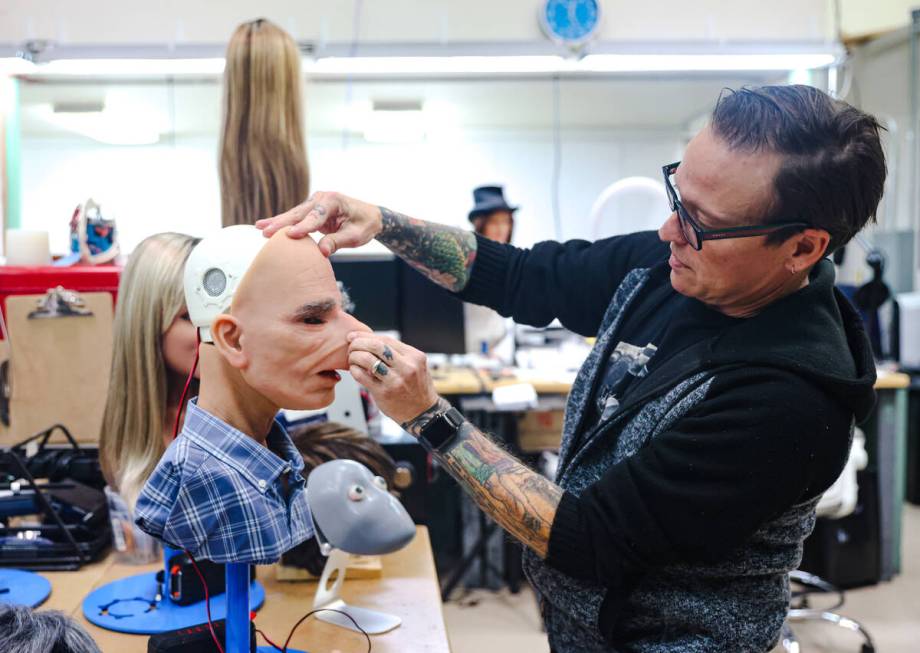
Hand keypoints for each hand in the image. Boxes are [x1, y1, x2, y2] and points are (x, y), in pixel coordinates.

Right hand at [255, 191, 381, 255]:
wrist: (369, 217)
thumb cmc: (364, 225)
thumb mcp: (355, 236)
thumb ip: (338, 242)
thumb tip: (322, 251)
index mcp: (334, 201)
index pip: (316, 216)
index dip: (304, 226)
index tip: (291, 235)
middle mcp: (322, 198)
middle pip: (299, 213)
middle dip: (282, 222)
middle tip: (265, 231)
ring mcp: (315, 203)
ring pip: (293, 214)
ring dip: (277, 222)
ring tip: (259, 228)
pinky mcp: (310, 210)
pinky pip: (294, 218)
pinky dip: (280, 222)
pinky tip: (264, 226)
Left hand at [346, 333, 440, 424]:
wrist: (423, 413)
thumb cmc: (416, 388)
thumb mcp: (416, 366)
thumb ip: (398, 354)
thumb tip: (370, 341)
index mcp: (415, 356)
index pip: (386, 339)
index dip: (367, 335)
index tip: (355, 336)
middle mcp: (407, 367)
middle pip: (376, 346)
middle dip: (359, 343)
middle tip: (351, 345)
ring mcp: (395, 381)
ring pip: (367, 359)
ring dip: (354, 356)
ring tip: (352, 358)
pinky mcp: (384, 393)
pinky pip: (362, 376)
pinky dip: (354, 370)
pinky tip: (354, 370)